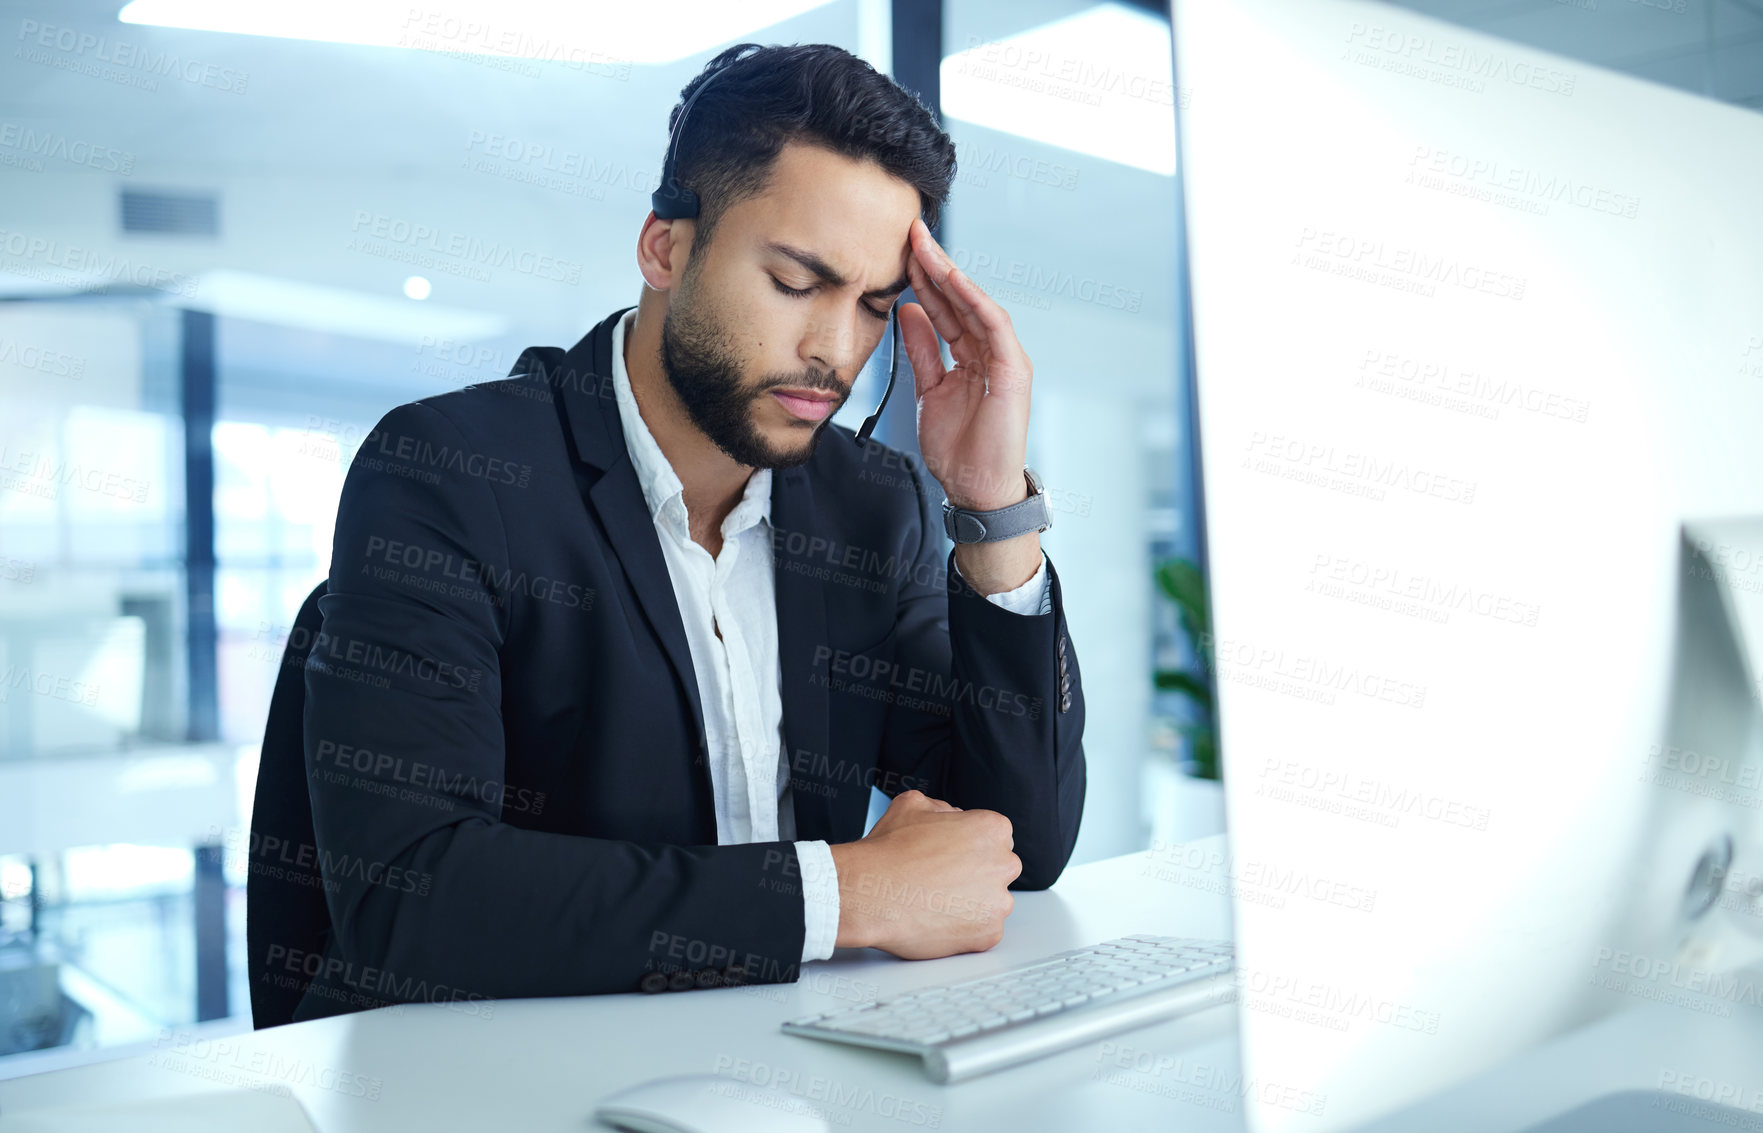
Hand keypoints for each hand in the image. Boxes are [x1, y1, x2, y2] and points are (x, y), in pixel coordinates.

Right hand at [829, 789, 1019, 957]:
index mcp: (992, 829)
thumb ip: (942, 807)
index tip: (952, 855)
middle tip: (943, 879)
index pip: (995, 837)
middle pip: (999, 869)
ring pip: (993, 902)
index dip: (970, 846)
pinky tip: (937, 919)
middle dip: (977, 874)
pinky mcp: (988, 934)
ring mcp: (997, 902)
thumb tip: (950, 816)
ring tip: (935, 901)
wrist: (869, 894)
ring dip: (972, 903)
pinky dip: (964, 929)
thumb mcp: (912, 804)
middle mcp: (1003, 864)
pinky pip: (983, 931)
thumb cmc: (888, 852)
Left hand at [900, 217, 1032, 512]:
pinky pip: (993, 326)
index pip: (946, 309)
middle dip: (934, 265)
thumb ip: (922, 349)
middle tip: (909, 233)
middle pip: (959, 300)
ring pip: (975, 305)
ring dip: (950, 274)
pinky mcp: (1014, 369)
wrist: (976, 488)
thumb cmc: (958, 448)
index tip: (900, 253)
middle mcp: (990, 352)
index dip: (924, 280)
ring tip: (924, 247)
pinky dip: (973, 300)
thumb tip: (906, 311)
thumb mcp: (929, 389)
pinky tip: (952, 279)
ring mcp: (1004, 358)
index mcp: (971, 356)